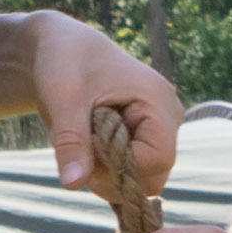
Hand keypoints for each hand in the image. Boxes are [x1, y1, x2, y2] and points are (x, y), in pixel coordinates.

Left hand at [33, 14, 179, 193]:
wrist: (65, 46)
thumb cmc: (65, 63)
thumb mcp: (63, 100)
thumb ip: (71, 143)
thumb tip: (73, 185)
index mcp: (158, 101)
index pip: (158, 160)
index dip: (119, 168)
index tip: (85, 150)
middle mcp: (169, 117)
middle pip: (154, 175)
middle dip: (113, 175)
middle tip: (79, 151)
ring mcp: (160, 128)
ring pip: (142, 177)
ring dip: (107, 172)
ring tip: (83, 141)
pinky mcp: (147, 135)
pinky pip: (134, 169)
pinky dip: (107, 168)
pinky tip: (90, 145)